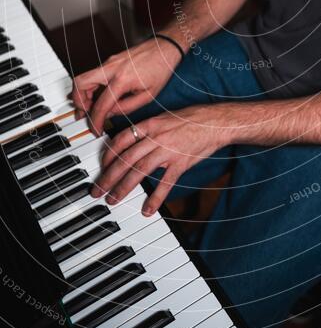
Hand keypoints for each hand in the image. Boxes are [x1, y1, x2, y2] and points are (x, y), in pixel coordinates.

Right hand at [70, 37, 182, 134]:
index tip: (96, 129)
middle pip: (80, 84)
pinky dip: (90, 86)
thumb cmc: (161, 68)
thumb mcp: (148, 95)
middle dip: (78, 102)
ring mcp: (109, 62)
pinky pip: (93, 74)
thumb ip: (127, 107)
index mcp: (122, 79)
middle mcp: (111, 68)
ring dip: (82, 94)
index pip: (101, 105)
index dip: (96, 120)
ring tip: (88, 108)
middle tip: (83, 115)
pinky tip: (95, 96)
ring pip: (83, 77)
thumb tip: (110, 113)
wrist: (165, 47)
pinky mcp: (110, 60)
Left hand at [90, 107, 223, 215]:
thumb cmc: (192, 118)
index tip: (101, 166)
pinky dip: (155, 198)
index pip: (121, 140)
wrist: (216, 122)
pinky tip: (147, 210)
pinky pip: (165, 183)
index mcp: (150, 124)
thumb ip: (149, 130)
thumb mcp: (165, 118)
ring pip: (139, 170)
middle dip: (108, 176)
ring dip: (123, 187)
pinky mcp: (181, 163)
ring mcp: (168, 151)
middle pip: (125, 158)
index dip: (108, 155)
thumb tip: (134, 141)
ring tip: (113, 200)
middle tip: (97, 190)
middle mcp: (155, 137)